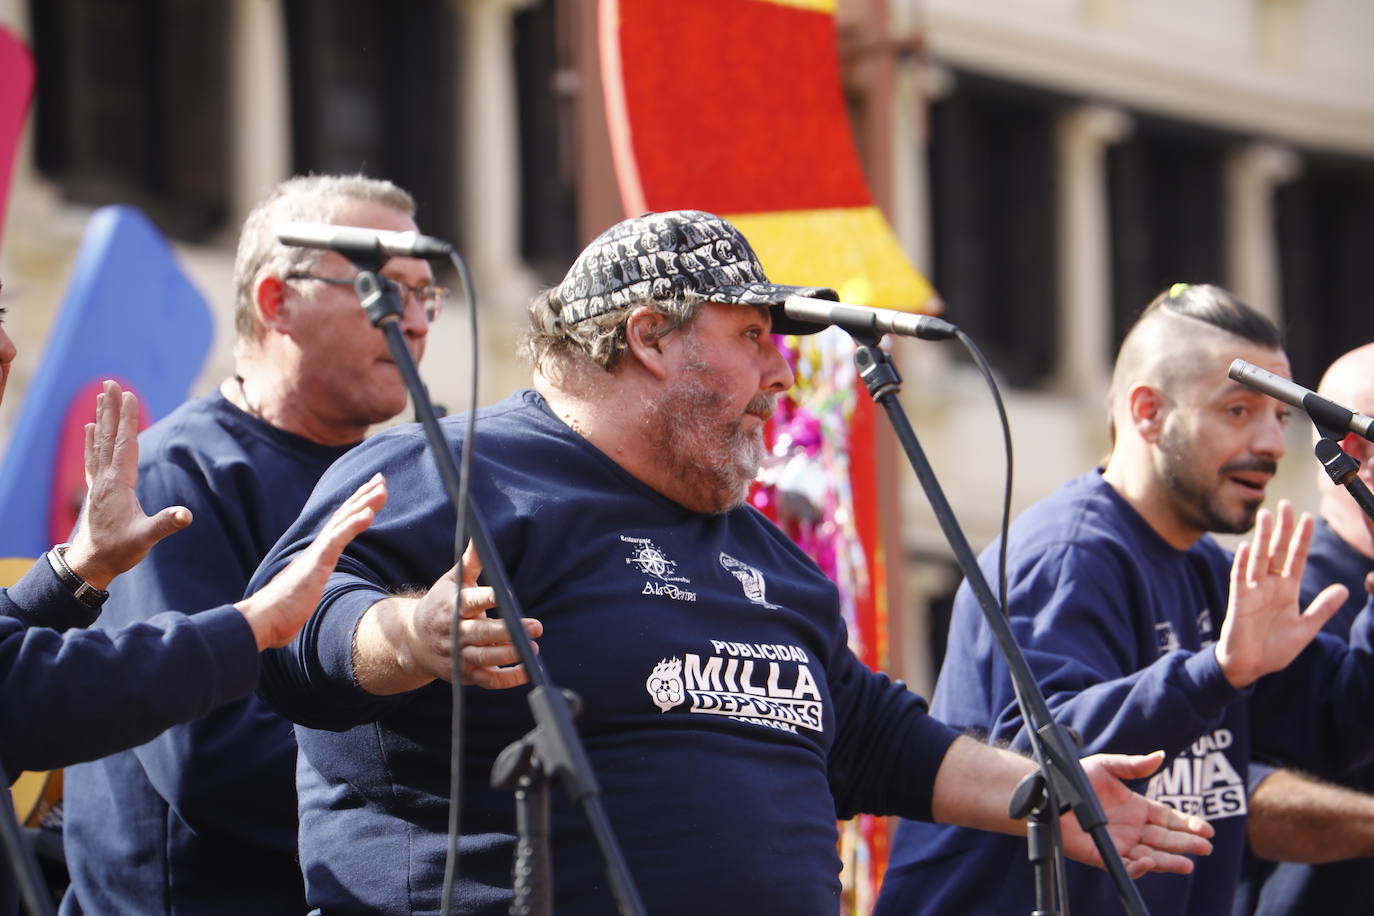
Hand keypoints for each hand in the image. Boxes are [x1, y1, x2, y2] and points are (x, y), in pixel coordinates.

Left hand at [63, 380, 191, 587]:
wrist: (91, 564)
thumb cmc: (119, 551)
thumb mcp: (146, 539)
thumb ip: (165, 525)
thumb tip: (187, 514)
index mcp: (119, 484)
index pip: (125, 444)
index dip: (128, 420)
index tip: (128, 396)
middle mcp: (106, 479)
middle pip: (109, 436)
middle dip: (111, 409)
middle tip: (110, 383)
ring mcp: (99, 483)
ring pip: (100, 443)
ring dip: (102, 418)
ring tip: (100, 396)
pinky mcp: (97, 489)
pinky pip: (93, 457)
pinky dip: (92, 439)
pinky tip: (90, 428)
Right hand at [235, 473, 387, 649]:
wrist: (264, 619)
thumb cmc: (284, 610)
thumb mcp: (307, 591)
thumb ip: (313, 583)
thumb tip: (313, 589)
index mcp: (318, 553)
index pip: (340, 524)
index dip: (357, 506)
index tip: (373, 490)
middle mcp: (318, 548)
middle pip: (343, 515)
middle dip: (363, 496)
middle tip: (381, 478)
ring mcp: (316, 553)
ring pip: (343, 521)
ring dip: (363, 504)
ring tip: (381, 489)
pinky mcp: (316, 563)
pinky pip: (337, 540)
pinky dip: (353, 525)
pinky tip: (368, 514)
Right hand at [401, 541, 541, 688]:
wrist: (413, 640)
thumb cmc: (440, 604)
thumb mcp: (451, 581)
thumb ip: (470, 562)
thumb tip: (479, 537)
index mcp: (453, 606)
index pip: (471, 602)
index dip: (489, 599)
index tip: (508, 595)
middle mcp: (455, 631)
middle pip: (481, 633)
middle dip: (508, 632)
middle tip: (535, 627)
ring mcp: (459, 655)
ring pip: (484, 658)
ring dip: (509, 655)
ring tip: (533, 649)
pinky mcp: (464, 674)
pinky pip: (487, 680)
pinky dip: (507, 679)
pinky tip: (527, 671)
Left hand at [1065, 751, 1214, 877]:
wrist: (1050, 794)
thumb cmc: (1075, 780)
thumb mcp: (1106, 766)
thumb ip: (1133, 765)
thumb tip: (1160, 755)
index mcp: (1137, 808)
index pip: (1169, 819)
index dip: (1188, 825)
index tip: (1206, 830)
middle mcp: (1132, 828)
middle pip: (1165, 839)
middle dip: (1186, 844)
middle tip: (1206, 847)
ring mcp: (1120, 843)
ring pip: (1152, 855)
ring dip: (1169, 861)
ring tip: (1188, 864)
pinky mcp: (1104, 855)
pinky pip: (1125, 866)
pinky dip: (1139, 867)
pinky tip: (1150, 862)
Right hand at [1214, 500, 1348, 687]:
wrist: (1250, 667)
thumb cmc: (1275, 649)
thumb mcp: (1306, 629)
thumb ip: (1322, 608)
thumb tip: (1344, 589)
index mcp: (1286, 590)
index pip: (1295, 558)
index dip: (1302, 539)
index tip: (1309, 518)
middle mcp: (1269, 585)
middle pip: (1277, 551)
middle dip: (1282, 529)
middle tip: (1286, 505)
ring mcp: (1253, 591)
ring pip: (1259, 558)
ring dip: (1263, 538)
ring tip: (1267, 516)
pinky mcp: (1239, 601)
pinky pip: (1240, 578)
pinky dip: (1243, 563)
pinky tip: (1247, 547)